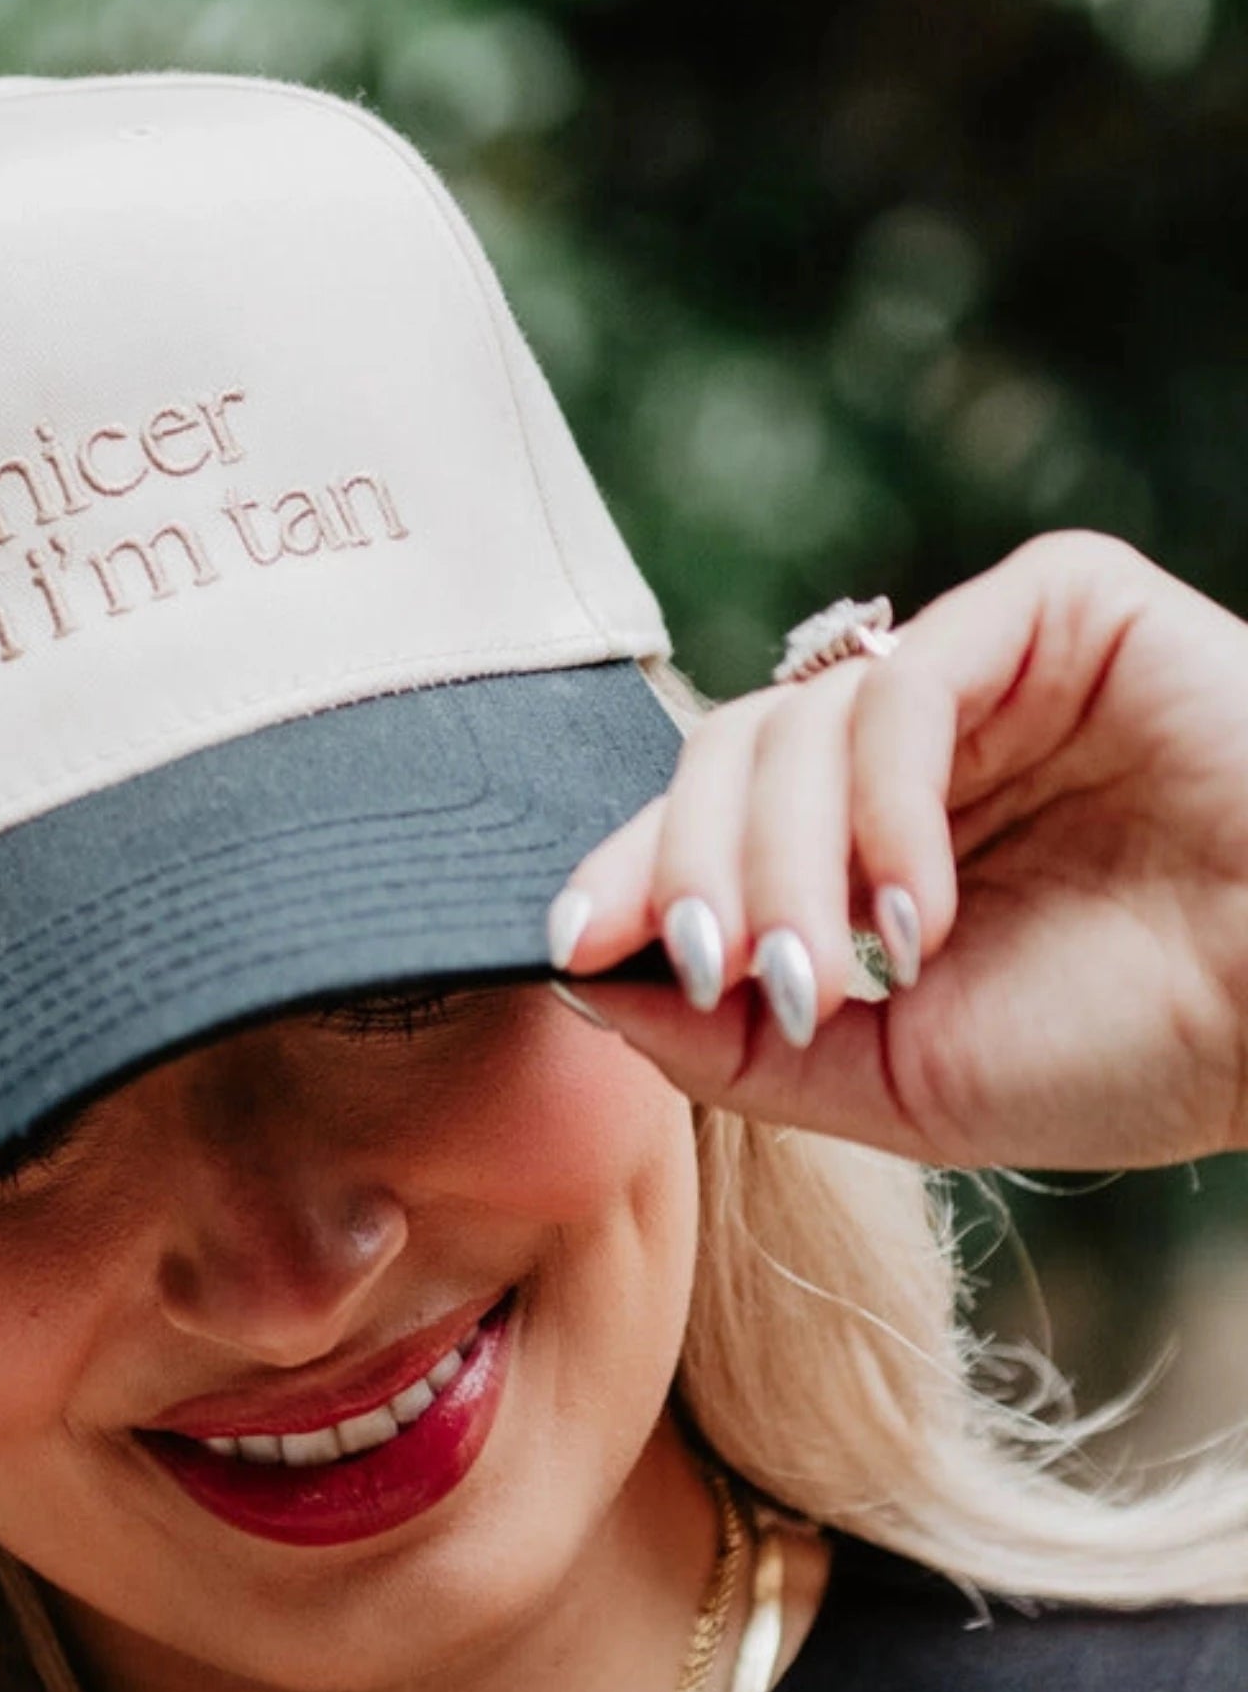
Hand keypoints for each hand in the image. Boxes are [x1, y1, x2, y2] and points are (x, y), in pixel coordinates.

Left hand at [554, 531, 1247, 1169]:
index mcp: (871, 834)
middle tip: (722, 973)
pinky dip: (879, 806)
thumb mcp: (885, 1079)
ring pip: (793, 721)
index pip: (709, 819)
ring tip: (835, 972)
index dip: (630, 872)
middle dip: (693, 871)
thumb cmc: (1123, 1049)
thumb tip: (586, 983)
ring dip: (783, 861)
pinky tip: (918, 912)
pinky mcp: (1057, 612)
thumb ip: (729, 1043)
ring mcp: (983, 670)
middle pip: (724, 756)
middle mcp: (914, 743)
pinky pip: (900, 682)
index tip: (569, 943)